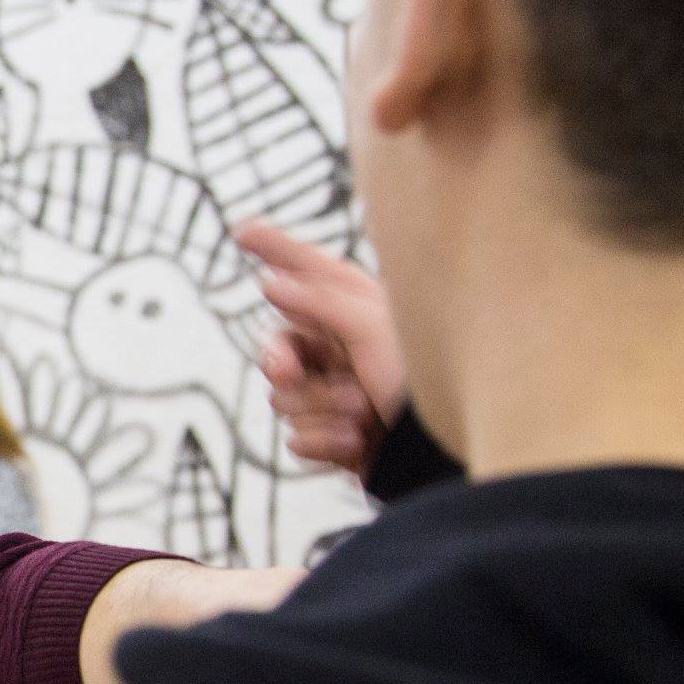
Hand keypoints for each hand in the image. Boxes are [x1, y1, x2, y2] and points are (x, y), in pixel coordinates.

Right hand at [234, 218, 408, 476]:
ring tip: (363, 415)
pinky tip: (359, 443)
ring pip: (283, 400)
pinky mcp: (334, 439)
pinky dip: (325, 444)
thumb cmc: (422, 382)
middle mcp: (342, 350)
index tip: (243, 229)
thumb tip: (270, 283)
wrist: (441, 455)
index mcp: (356, 314)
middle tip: (290, 373)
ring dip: (321, 411)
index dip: (274, 248)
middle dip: (282, 365)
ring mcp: (336, 396)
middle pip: (277, 348)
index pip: (307, 271)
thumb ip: (319, 302)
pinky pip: (298, 440)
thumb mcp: (374, 328)